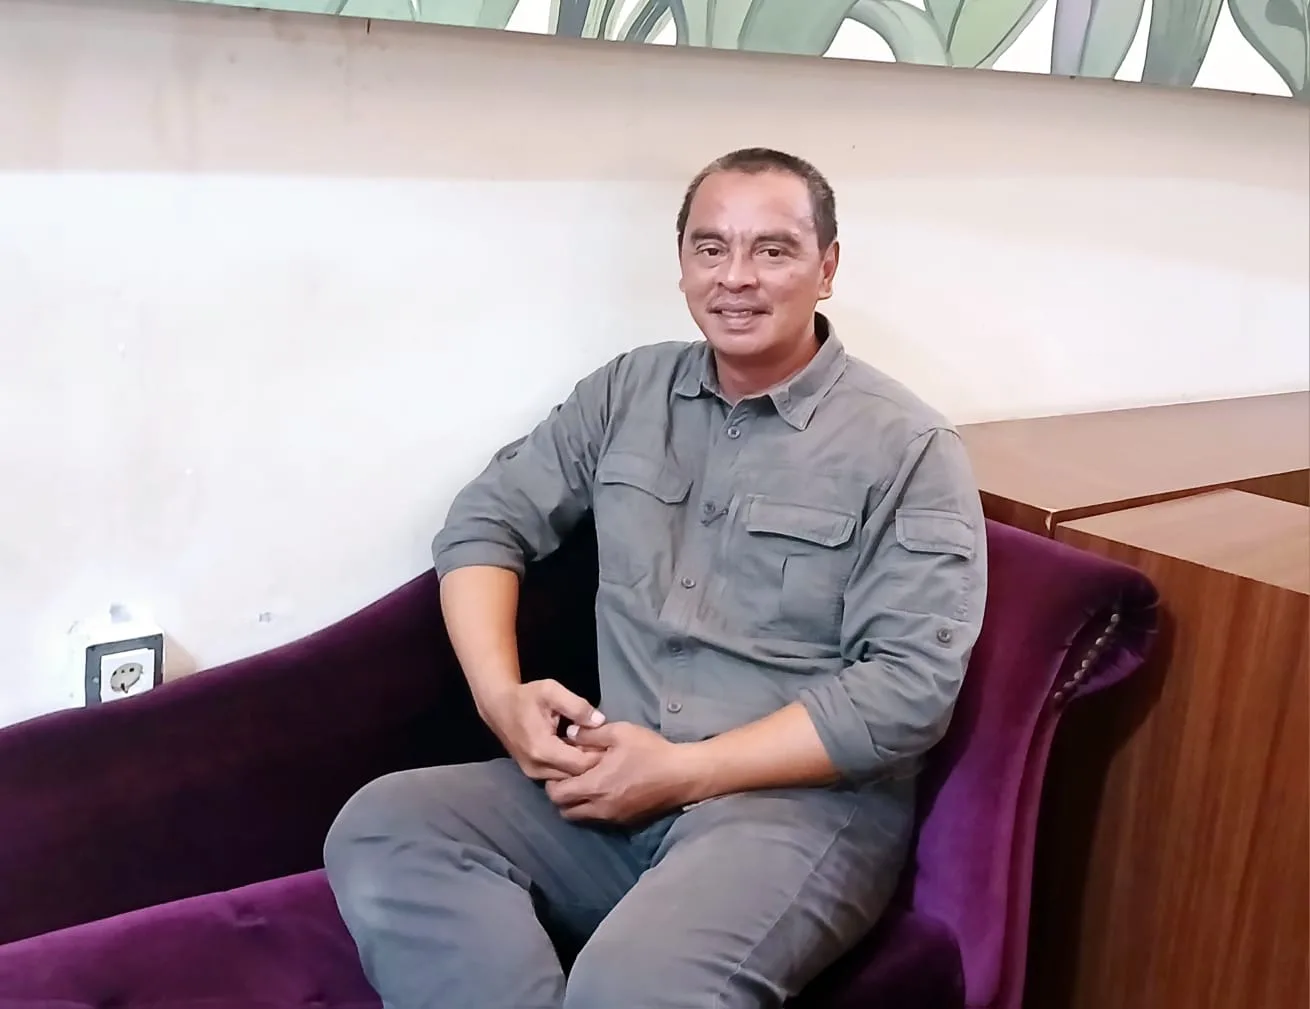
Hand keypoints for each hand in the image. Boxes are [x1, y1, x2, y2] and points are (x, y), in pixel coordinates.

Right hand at [479, 679, 605, 781]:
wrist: (498, 706)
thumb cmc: (526, 697)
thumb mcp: (551, 691)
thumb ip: (577, 706)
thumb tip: (600, 721)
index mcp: (543, 749)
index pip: (581, 764)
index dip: (599, 756)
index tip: (610, 744)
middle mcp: (537, 767)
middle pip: (576, 776)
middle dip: (593, 764)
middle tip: (607, 749)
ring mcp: (533, 774)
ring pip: (568, 779)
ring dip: (582, 767)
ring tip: (595, 750)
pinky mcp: (532, 774)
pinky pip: (559, 776)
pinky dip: (571, 768)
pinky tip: (579, 752)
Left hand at [545, 722, 695, 824]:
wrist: (683, 775)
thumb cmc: (650, 751)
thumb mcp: (620, 732)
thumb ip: (590, 734)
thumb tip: (569, 733)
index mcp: (596, 786)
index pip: (557, 795)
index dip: (553, 782)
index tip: (559, 768)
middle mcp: (600, 808)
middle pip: (565, 811)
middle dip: (562, 795)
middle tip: (569, 777)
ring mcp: (613, 818)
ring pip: (581, 817)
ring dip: (577, 804)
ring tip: (586, 783)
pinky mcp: (626, 822)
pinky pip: (599, 819)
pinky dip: (594, 808)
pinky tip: (605, 790)